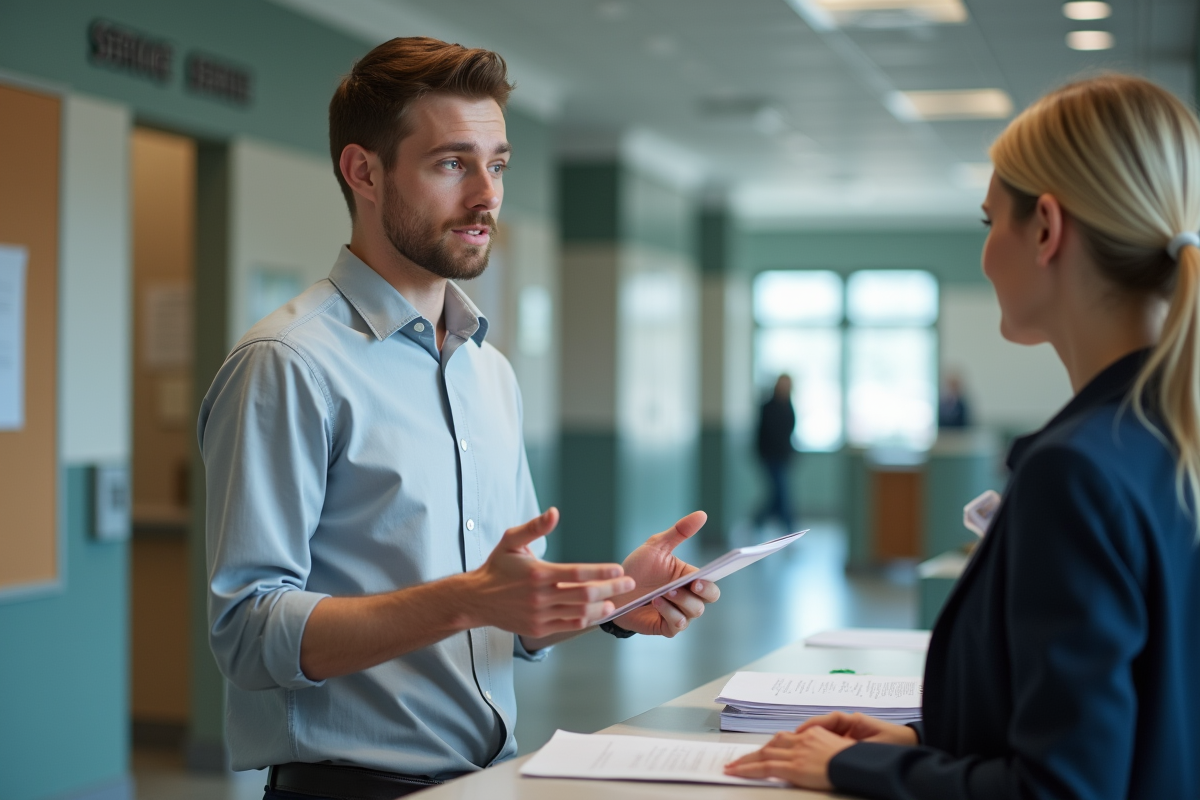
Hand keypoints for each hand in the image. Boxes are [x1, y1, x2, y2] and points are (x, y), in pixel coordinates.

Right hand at [465, 508, 634, 637]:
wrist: (477, 599)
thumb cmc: (497, 567)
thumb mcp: (511, 540)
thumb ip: (535, 527)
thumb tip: (554, 512)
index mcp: (538, 573)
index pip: (577, 573)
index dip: (602, 572)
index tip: (618, 570)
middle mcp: (540, 596)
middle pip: (584, 594)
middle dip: (611, 589)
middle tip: (628, 584)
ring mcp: (540, 615)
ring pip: (579, 613)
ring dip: (601, 607)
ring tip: (615, 600)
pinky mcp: (538, 629)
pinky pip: (568, 625)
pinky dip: (586, 620)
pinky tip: (596, 612)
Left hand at [611, 511, 720, 636]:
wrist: (613, 590)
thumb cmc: (637, 568)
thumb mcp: (656, 546)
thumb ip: (679, 531)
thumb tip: (702, 514)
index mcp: (689, 577)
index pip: (711, 581)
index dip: (711, 581)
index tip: (702, 578)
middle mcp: (688, 596)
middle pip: (709, 599)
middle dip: (702, 593)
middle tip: (689, 585)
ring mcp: (678, 612)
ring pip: (694, 612)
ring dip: (681, 602)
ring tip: (662, 593)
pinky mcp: (666, 626)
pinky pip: (677, 624)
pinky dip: (669, 613)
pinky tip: (655, 603)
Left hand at [723, 727, 855, 789]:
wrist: (858, 765)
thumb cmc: (853, 762)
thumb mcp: (836, 749)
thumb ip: (820, 749)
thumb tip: (813, 758)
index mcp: (811, 734)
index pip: (784, 739)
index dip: (769, 746)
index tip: (760, 751)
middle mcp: (801, 740)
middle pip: (771, 744)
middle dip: (754, 753)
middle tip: (739, 759)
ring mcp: (796, 753)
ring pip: (764, 754)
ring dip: (746, 760)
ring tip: (733, 766)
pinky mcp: (793, 767)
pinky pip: (765, 767)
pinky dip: (748, 769)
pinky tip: (736, 772)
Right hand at [796, 711, 917, 745]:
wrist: (910, 742)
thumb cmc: (894, 741)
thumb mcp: (874, 747)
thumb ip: (856, 749)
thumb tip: (838, 753)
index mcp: (854, 721)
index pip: (829, 719)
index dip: (813, 725)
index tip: (800, 732)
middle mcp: (848, 724)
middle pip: (821, 726)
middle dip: (805, 733)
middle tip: (789, 741)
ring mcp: (847, 732)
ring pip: (823, 734)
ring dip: (809, 740)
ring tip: (795, 748)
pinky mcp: (848, 740)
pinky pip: (829, 741)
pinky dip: (818, 746)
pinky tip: (810, 754)